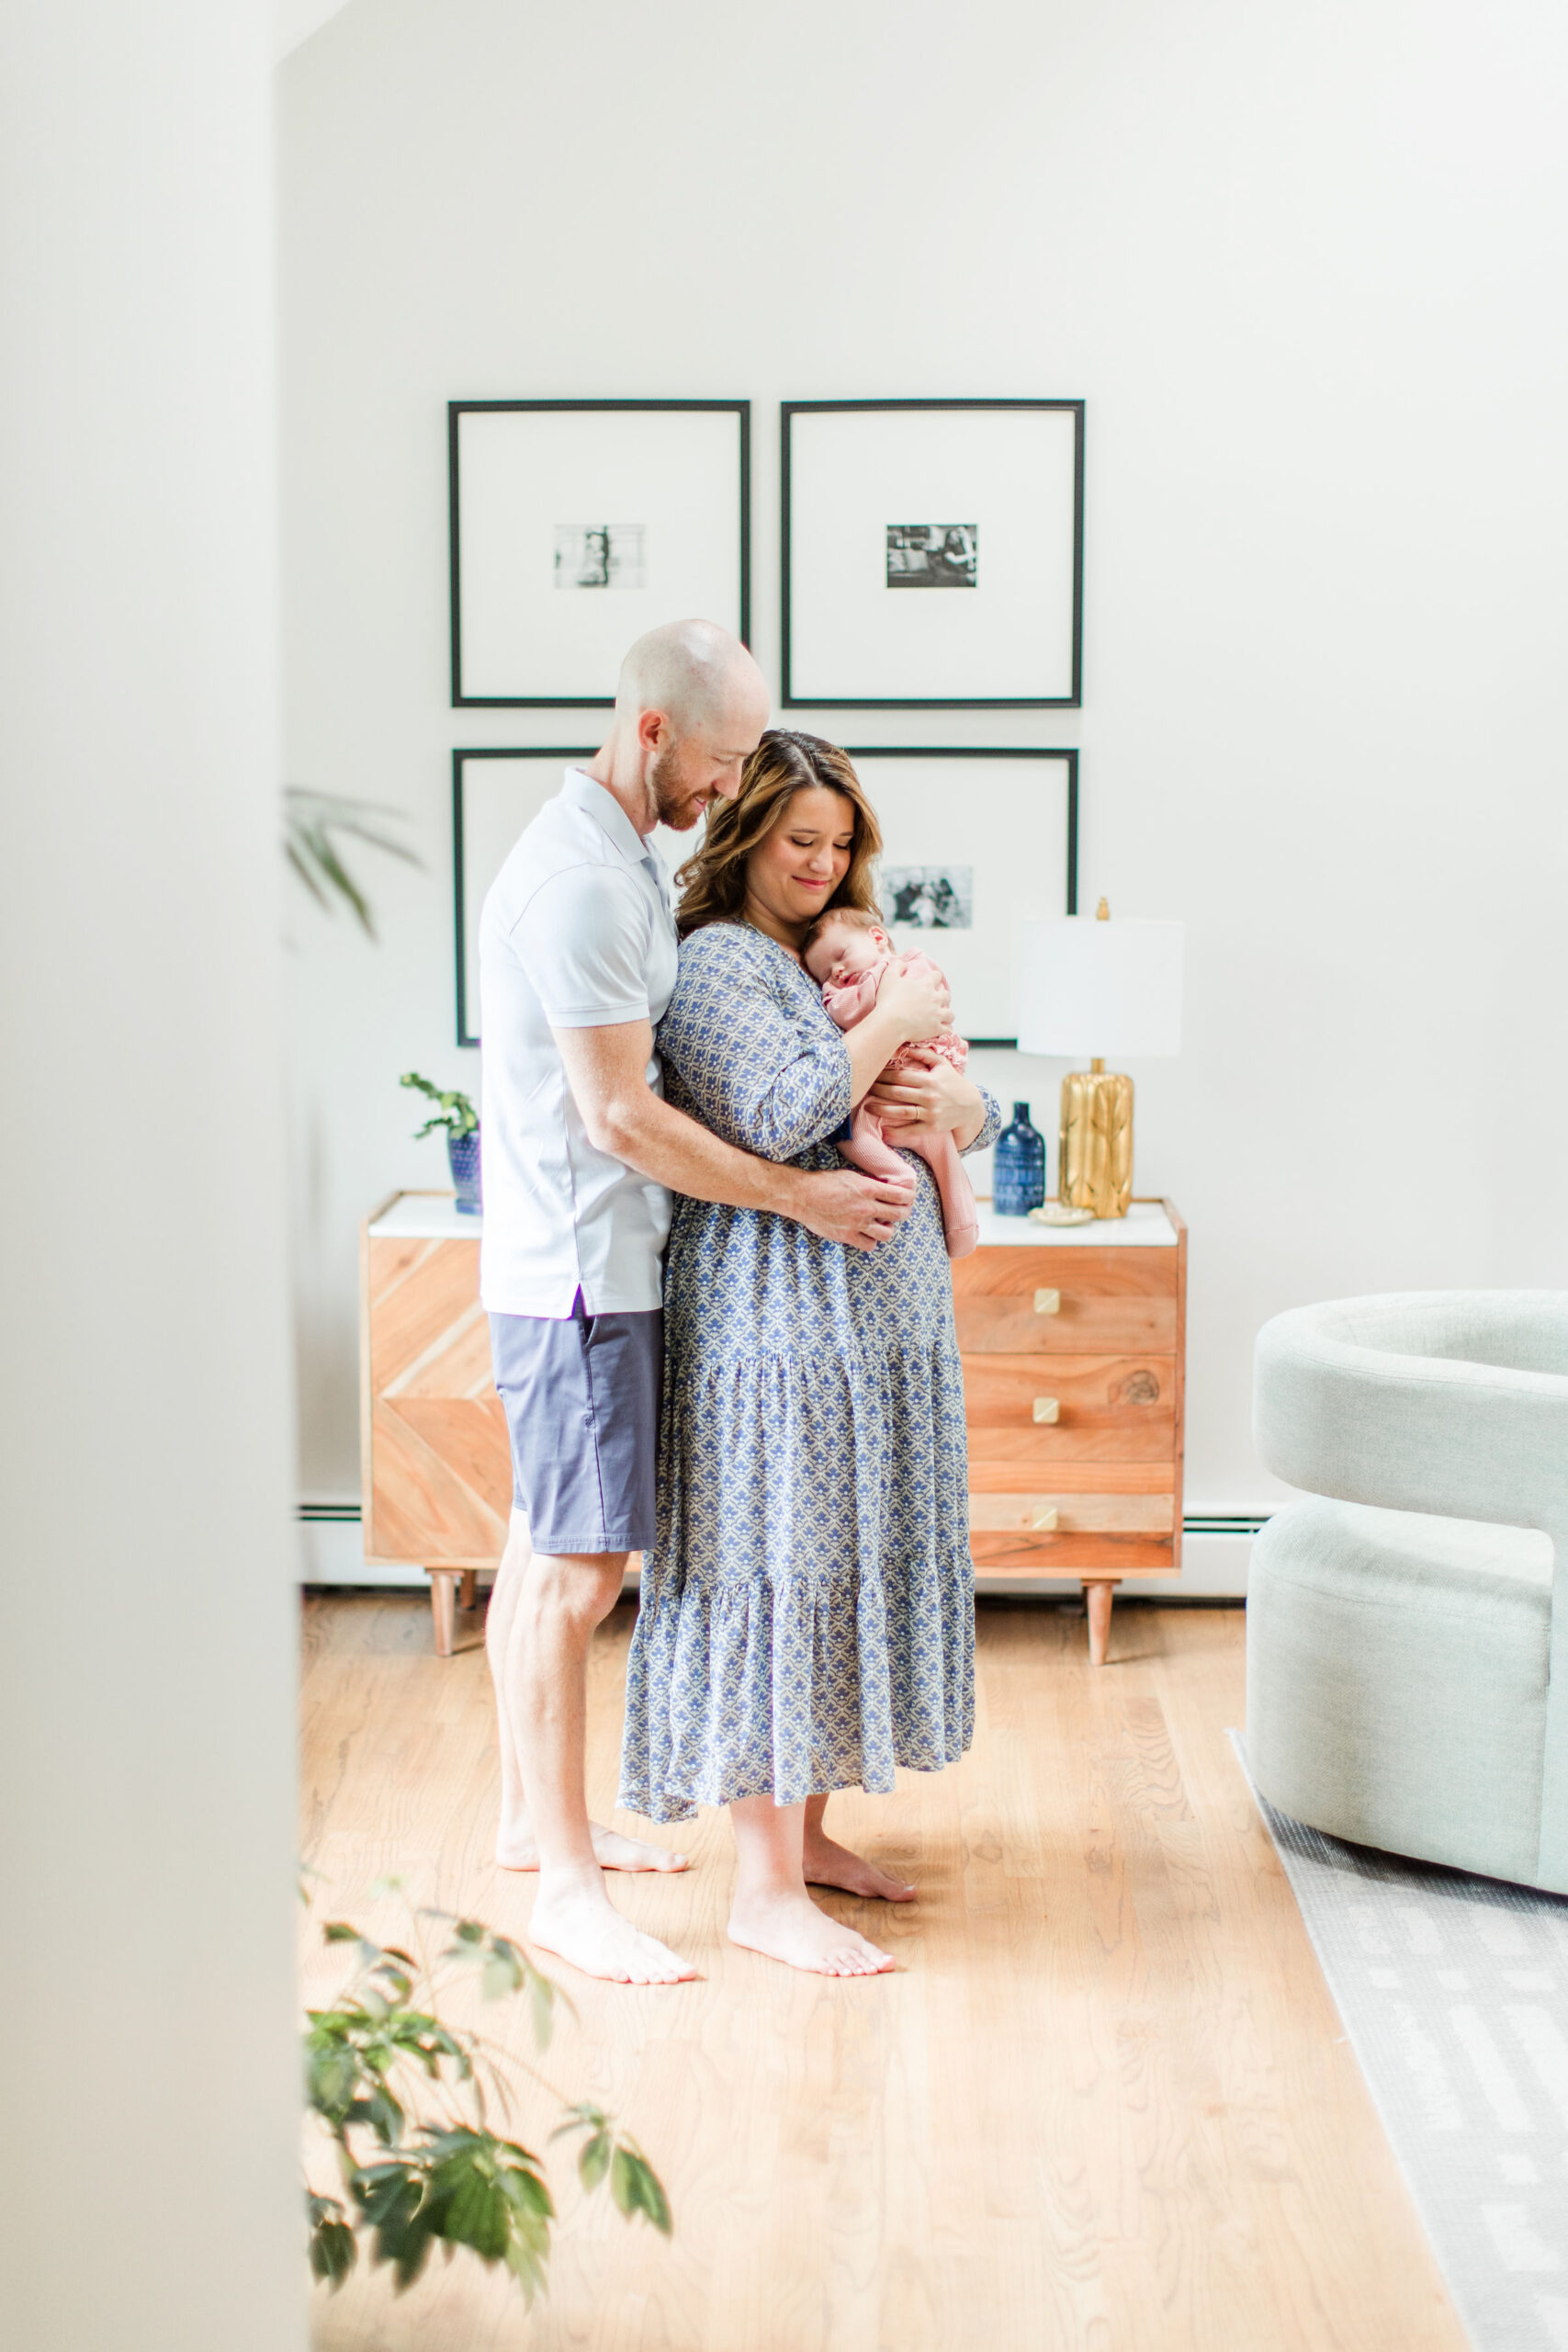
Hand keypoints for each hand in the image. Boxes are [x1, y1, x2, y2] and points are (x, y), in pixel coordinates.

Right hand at [788, 1166, 915, 1250]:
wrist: (802, 1196)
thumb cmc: (824, 1182)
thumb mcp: (850, 1175)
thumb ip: (868, 1183)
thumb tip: (882, 1187)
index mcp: (869, 1189)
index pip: (901, 1195)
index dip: (909, 1197)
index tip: (908, 1198)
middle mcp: (867, 1207)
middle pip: (899, 1214)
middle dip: (903, 1212)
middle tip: (899, 1211)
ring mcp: (858, 1223)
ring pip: (887, 1233)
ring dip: (887, 1228)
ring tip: (882, 1224)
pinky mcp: (848, 1236)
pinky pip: (869, 1245)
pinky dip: (871, 1241)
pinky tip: (867, 1235)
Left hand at [866, 1054, 984, 1147]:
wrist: (971, 1106)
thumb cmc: (953, 1083)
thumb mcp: (942, 1065)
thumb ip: (924, 1054)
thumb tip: (904, 1046)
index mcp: (929, 1079)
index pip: (900, 1076)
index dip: (883, 1075)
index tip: (872, 1073)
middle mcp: (929, 1096)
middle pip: (896, 1092)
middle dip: (878, 1090)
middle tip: (865, 1088)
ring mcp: (930, 1113)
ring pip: (900, 1111)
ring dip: (881, 1109)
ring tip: (867, 1107)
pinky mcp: (931, 1127)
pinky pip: (910, 1130)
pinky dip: (896, 1131)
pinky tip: (883, 1130)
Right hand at [875, 957, 949, 1044]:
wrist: (890, 1023)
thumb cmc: (888, 1000)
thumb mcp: (889, 976)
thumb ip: (897, 965)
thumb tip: (904, 963)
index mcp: (926, 985)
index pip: (937, 976)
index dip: (934, 978)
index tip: (931, 981)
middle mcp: (935, 999)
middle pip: (946, 995)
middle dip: (942, 996)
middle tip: (936, 999)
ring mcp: (937, 1015)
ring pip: (950, 1014)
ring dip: (946, 1014)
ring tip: (941, 1016)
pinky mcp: (936, 1029)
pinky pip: (947, 1029)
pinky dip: (945, 1029)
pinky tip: (942, 1029)